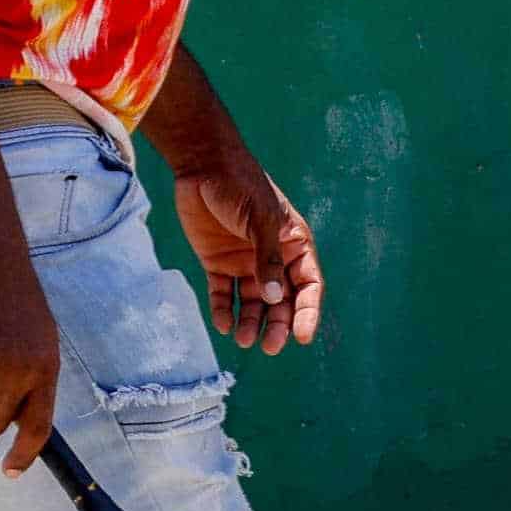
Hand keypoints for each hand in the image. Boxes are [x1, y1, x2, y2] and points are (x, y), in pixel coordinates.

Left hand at [174, 160, 324, 355]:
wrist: (202, 163)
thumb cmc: (240, 184)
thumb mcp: (261, 219)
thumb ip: (267, 259)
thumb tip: (276, 300)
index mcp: (293, 244)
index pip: (308, 285)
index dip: (308, 312)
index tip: (302, 337)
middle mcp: (272, 257)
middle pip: (281, 301)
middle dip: (278, 325)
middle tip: (269, 347)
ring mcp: (244, 261)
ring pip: (253, 302)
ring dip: (251, 322)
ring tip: (244, 339)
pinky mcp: (217, 262)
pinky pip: (223, 294)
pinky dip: (224, 310)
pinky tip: (224, 324)